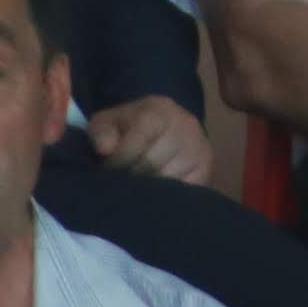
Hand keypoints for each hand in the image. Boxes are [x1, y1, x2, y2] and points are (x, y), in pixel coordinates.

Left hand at [90, 95, 214, 187]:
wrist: (165, 129)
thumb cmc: (130, 128)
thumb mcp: (108, 123)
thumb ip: (100, 132)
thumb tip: (105, 149)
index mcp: (160, 110)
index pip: (139, 139)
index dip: (119, 159)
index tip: (108, 168)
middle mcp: (186, 126)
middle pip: (151, 164)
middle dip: (131, 176)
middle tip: (121, 181)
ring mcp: (200, 149)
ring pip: (167, 182)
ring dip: (147, 190)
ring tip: (137, 186)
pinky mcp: (207, 170)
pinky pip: (182, 192)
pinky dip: (165, 197)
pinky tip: (155, 193)